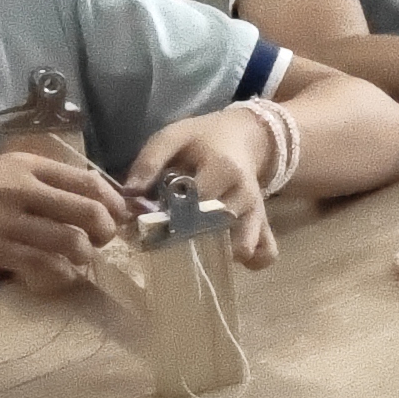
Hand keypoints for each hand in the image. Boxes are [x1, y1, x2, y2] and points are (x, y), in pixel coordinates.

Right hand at [0, 152, 131, 282]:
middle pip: (89, 209)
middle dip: (106, 229)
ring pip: (71, 240)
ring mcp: (9, 220)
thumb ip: (36, 183)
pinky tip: (56, 276)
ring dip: (83, 255)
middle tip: (103, 241)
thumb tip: (86, 200)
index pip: (87, 179)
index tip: (119, 215)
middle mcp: (21, 187)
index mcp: (24, 164)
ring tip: (78, 259)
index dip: (113, 200)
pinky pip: (44, 265)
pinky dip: (58, 274)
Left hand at [126, 111, 280, 267]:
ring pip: (245, 243)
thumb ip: (150, 161)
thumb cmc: (202, 139)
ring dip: (218, 253)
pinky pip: (268, 250)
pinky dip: (255, 261)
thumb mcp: (173, 137)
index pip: (195, 201)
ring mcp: (256, 211)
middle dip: (189, 239)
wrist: (244, 136)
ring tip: (194, 253)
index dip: (170, 215)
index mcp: (224, 169)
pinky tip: (231, 260)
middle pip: (217, 227)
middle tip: (167, 241)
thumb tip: (130, 194)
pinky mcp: (263, 223)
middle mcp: (244, 194)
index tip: (149, 222)